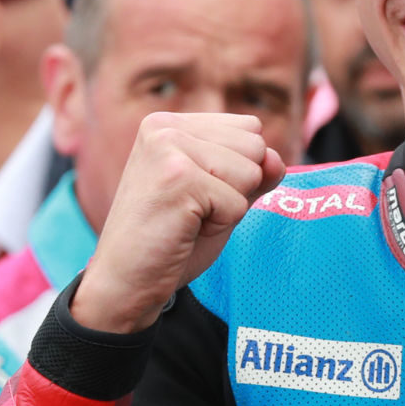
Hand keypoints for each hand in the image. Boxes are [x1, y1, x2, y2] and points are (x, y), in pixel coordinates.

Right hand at [70, 113, 284, 333]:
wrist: (126, 282)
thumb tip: (278, 160)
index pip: (250, 130)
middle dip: (237, 188)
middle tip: (193, 210)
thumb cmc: (172, 240)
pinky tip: (184, 230)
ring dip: (228, 208)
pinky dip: (220, 226)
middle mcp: (165, 127)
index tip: (198, 194)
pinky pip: (237, 203)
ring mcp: (168, 148)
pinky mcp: (177, 178)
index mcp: (171, 123)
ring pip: (250, 173)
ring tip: (188, 218)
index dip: (239, 172)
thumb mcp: (221, 197)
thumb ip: (254, 172)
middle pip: (255, 147)